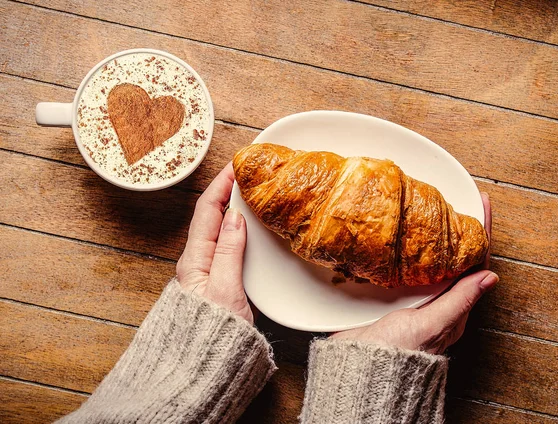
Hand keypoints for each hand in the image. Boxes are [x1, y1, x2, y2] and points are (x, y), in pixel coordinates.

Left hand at [176, 164, 253, 322]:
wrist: (204, 368)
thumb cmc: (213, 334)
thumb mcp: (224, 290)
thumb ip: (229, 252)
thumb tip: (235, 217)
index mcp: (194, 260)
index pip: (206, 210)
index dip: (221, 184)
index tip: (236, 164)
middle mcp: (197, 262)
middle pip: (211, 216)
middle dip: (227, 191)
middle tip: (247, 173)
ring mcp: (207, 271)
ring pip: (219, 229)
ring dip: (233, 207)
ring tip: (251, 192)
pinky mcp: (218, 280)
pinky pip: (226, 244)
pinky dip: (238, 227)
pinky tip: (250, 226)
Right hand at [331, 193, 496, 353]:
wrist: (358, 368)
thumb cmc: (397, 352)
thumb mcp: (431, 324)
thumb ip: (458, 301)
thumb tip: (491, 277)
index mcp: (453, 309)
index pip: (475, 264)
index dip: (480, 233)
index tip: (480, 203)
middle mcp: (436, 302)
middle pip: (454, 257)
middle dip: (459, 228)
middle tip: (457, 197)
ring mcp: (413, 299)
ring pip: (429, 259)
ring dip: (432, 234)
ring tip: (431, 207)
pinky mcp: (390, 297)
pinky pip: (404, 265)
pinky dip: (407, 246)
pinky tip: (401, 233)